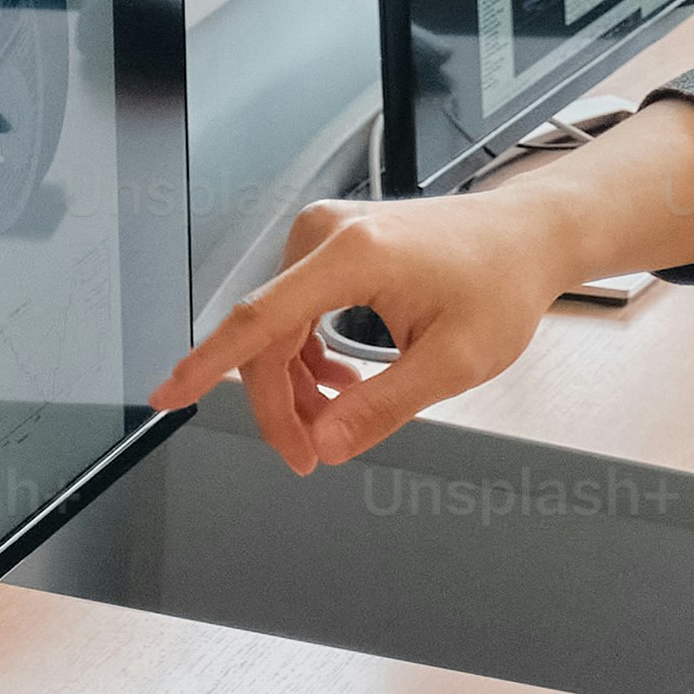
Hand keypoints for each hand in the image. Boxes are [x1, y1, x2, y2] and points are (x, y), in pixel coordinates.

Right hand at [144, 104, 693, 472]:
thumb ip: (383, 405)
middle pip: (266, 337)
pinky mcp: (331, 245)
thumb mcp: (454, 362)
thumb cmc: (501, 284)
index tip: (165, 396)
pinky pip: (295, 313)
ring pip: (278, 330)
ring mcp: (325, 235)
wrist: (528, 235)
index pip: (259, 320)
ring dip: (296, 385)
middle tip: (308, 459)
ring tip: (336, 422)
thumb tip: (324, 442)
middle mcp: (326, 235)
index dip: (206, 366)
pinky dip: (308, 358)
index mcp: (352, 255)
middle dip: (279, 405)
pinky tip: (340, 386)